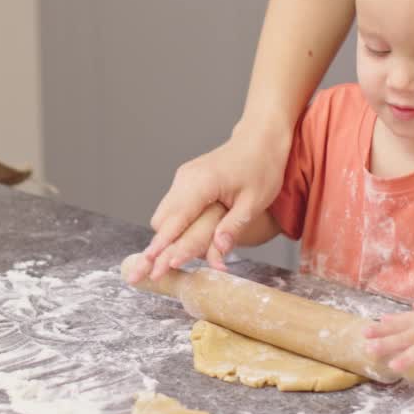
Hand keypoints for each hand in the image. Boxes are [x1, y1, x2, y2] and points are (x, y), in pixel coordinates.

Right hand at [129, 129, 288, 282]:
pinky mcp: (185, 183)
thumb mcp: (254, 201)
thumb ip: (233, 227)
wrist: (259, 137)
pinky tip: (179, 245)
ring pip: (164, 216)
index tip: (152, 268)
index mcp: (201, 183)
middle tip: (152, 275)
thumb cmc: (262, 167)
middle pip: (161, 221)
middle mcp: (184, 180)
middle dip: (157, 248)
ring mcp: (183, 180)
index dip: (163, 248)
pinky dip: (174, 228)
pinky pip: (173, 209)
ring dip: (165, 239)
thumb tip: (218, 252)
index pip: (175, 221)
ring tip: (162, 265)